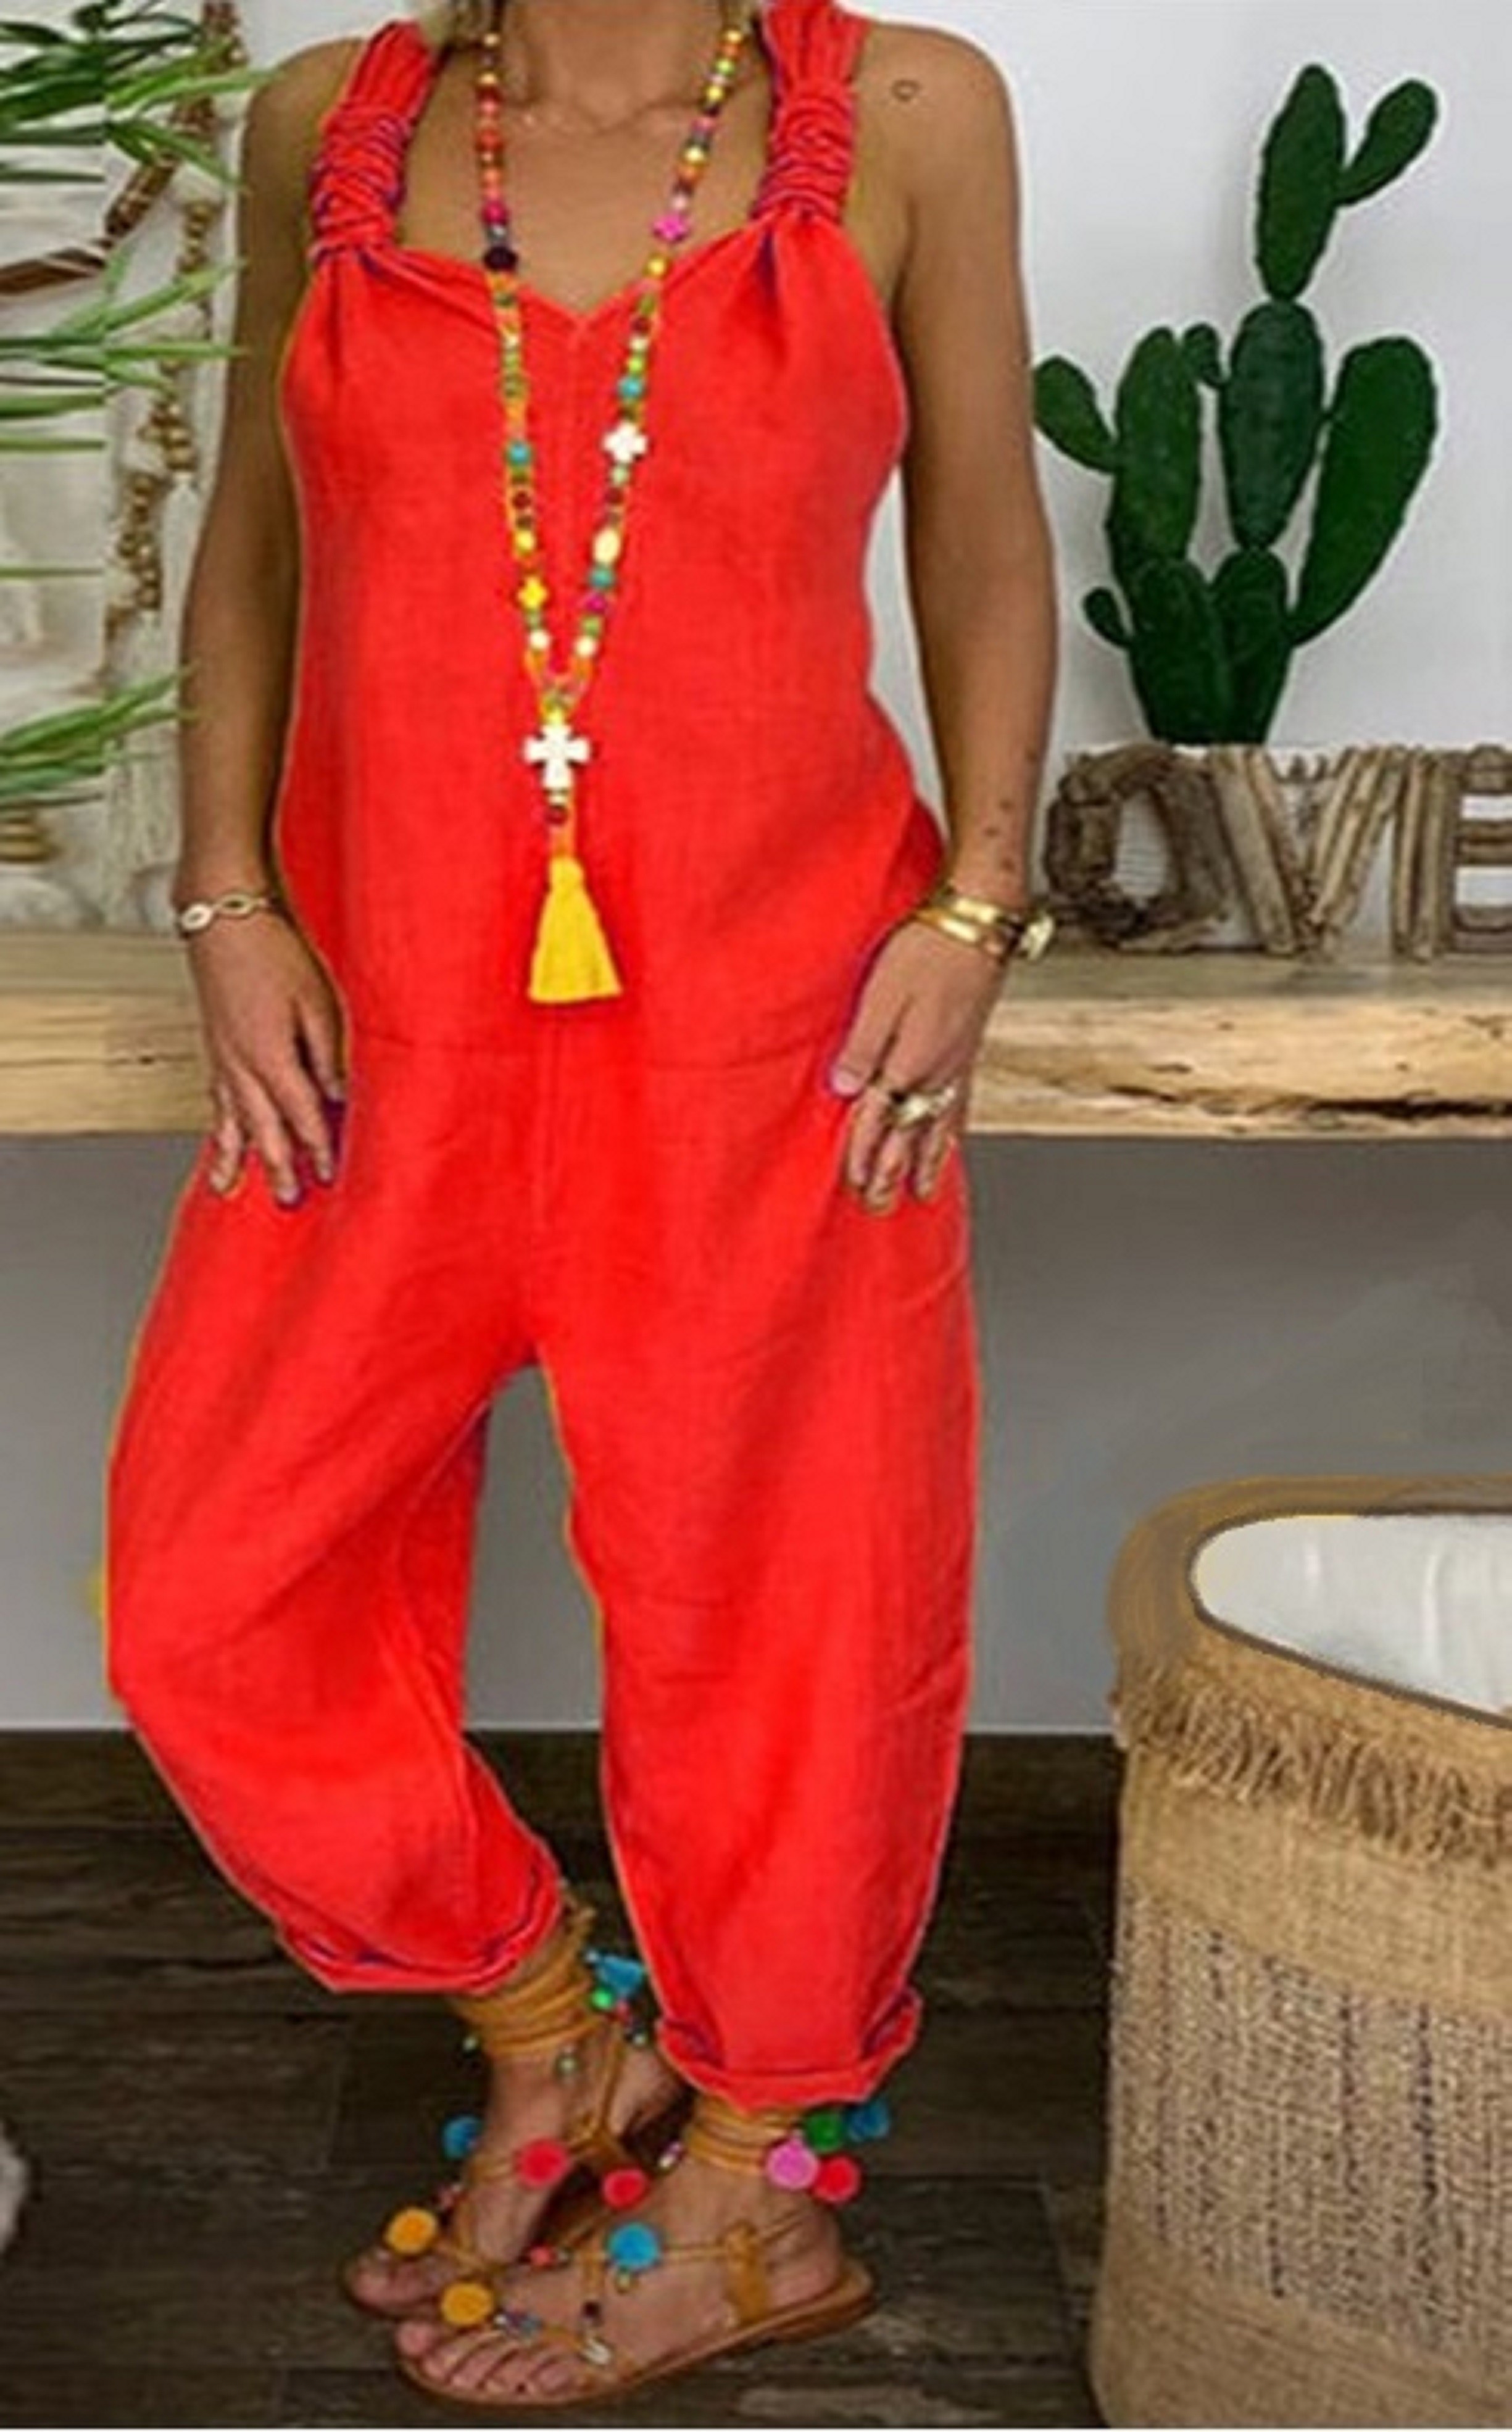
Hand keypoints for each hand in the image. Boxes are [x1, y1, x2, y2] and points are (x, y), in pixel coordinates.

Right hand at [185, 909, 347, 1207]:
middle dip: (277, 1167)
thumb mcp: (318, 1001)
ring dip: (238, 1158)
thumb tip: (341, 1096)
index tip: (332, 1177)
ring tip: (234, 1191)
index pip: (302, 1116)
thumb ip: (329, 1054)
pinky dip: (218, 1129)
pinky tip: (219, 1144)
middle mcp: (241, 1066)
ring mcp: (223, 1059)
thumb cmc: (274, 950)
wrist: (225, 917)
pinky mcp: (215, 1048)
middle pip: (263, 1129)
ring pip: (232, 1121)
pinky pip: (216, 1101)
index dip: (319, 1149)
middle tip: (289, 1202)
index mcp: (271, 1057)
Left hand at [827, 915, 1004, 1211]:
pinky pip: (961, 1106)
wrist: (980, 921)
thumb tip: (845, 1090)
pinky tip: (951, 1139)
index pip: (878, 1121)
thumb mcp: (880, 995)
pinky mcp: (970, 1050)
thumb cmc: (928, 949)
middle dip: (892, 1173)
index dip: (863, 1155)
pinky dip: (953, 1134)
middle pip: (909, 1136)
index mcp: (909, 1061)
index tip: (852, 1183)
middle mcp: (937, 1072)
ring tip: (920, 1191)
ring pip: (940, 1128)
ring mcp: (958, 1064)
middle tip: (879, 1206)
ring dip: (926, 1163)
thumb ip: (862, 1047)